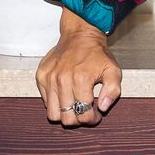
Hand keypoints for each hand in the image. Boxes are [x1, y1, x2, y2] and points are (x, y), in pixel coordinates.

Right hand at [35, 8, 122, 126]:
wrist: (80, 35)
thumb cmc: (97, 54)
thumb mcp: (113, 71)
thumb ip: (112, 91)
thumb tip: (103, 107)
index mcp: (81, 79)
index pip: (84, 114)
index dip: (92, 119)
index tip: (96, 115)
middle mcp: (62, 80)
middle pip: (67, 118)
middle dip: (79, 119)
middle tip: (85, 111)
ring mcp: (49, 78)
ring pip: (53, 114)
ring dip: (65, 114)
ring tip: (74, 106)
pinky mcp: (41, 76)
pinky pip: (45, 101)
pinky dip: (55, 102)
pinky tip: (66, 95)